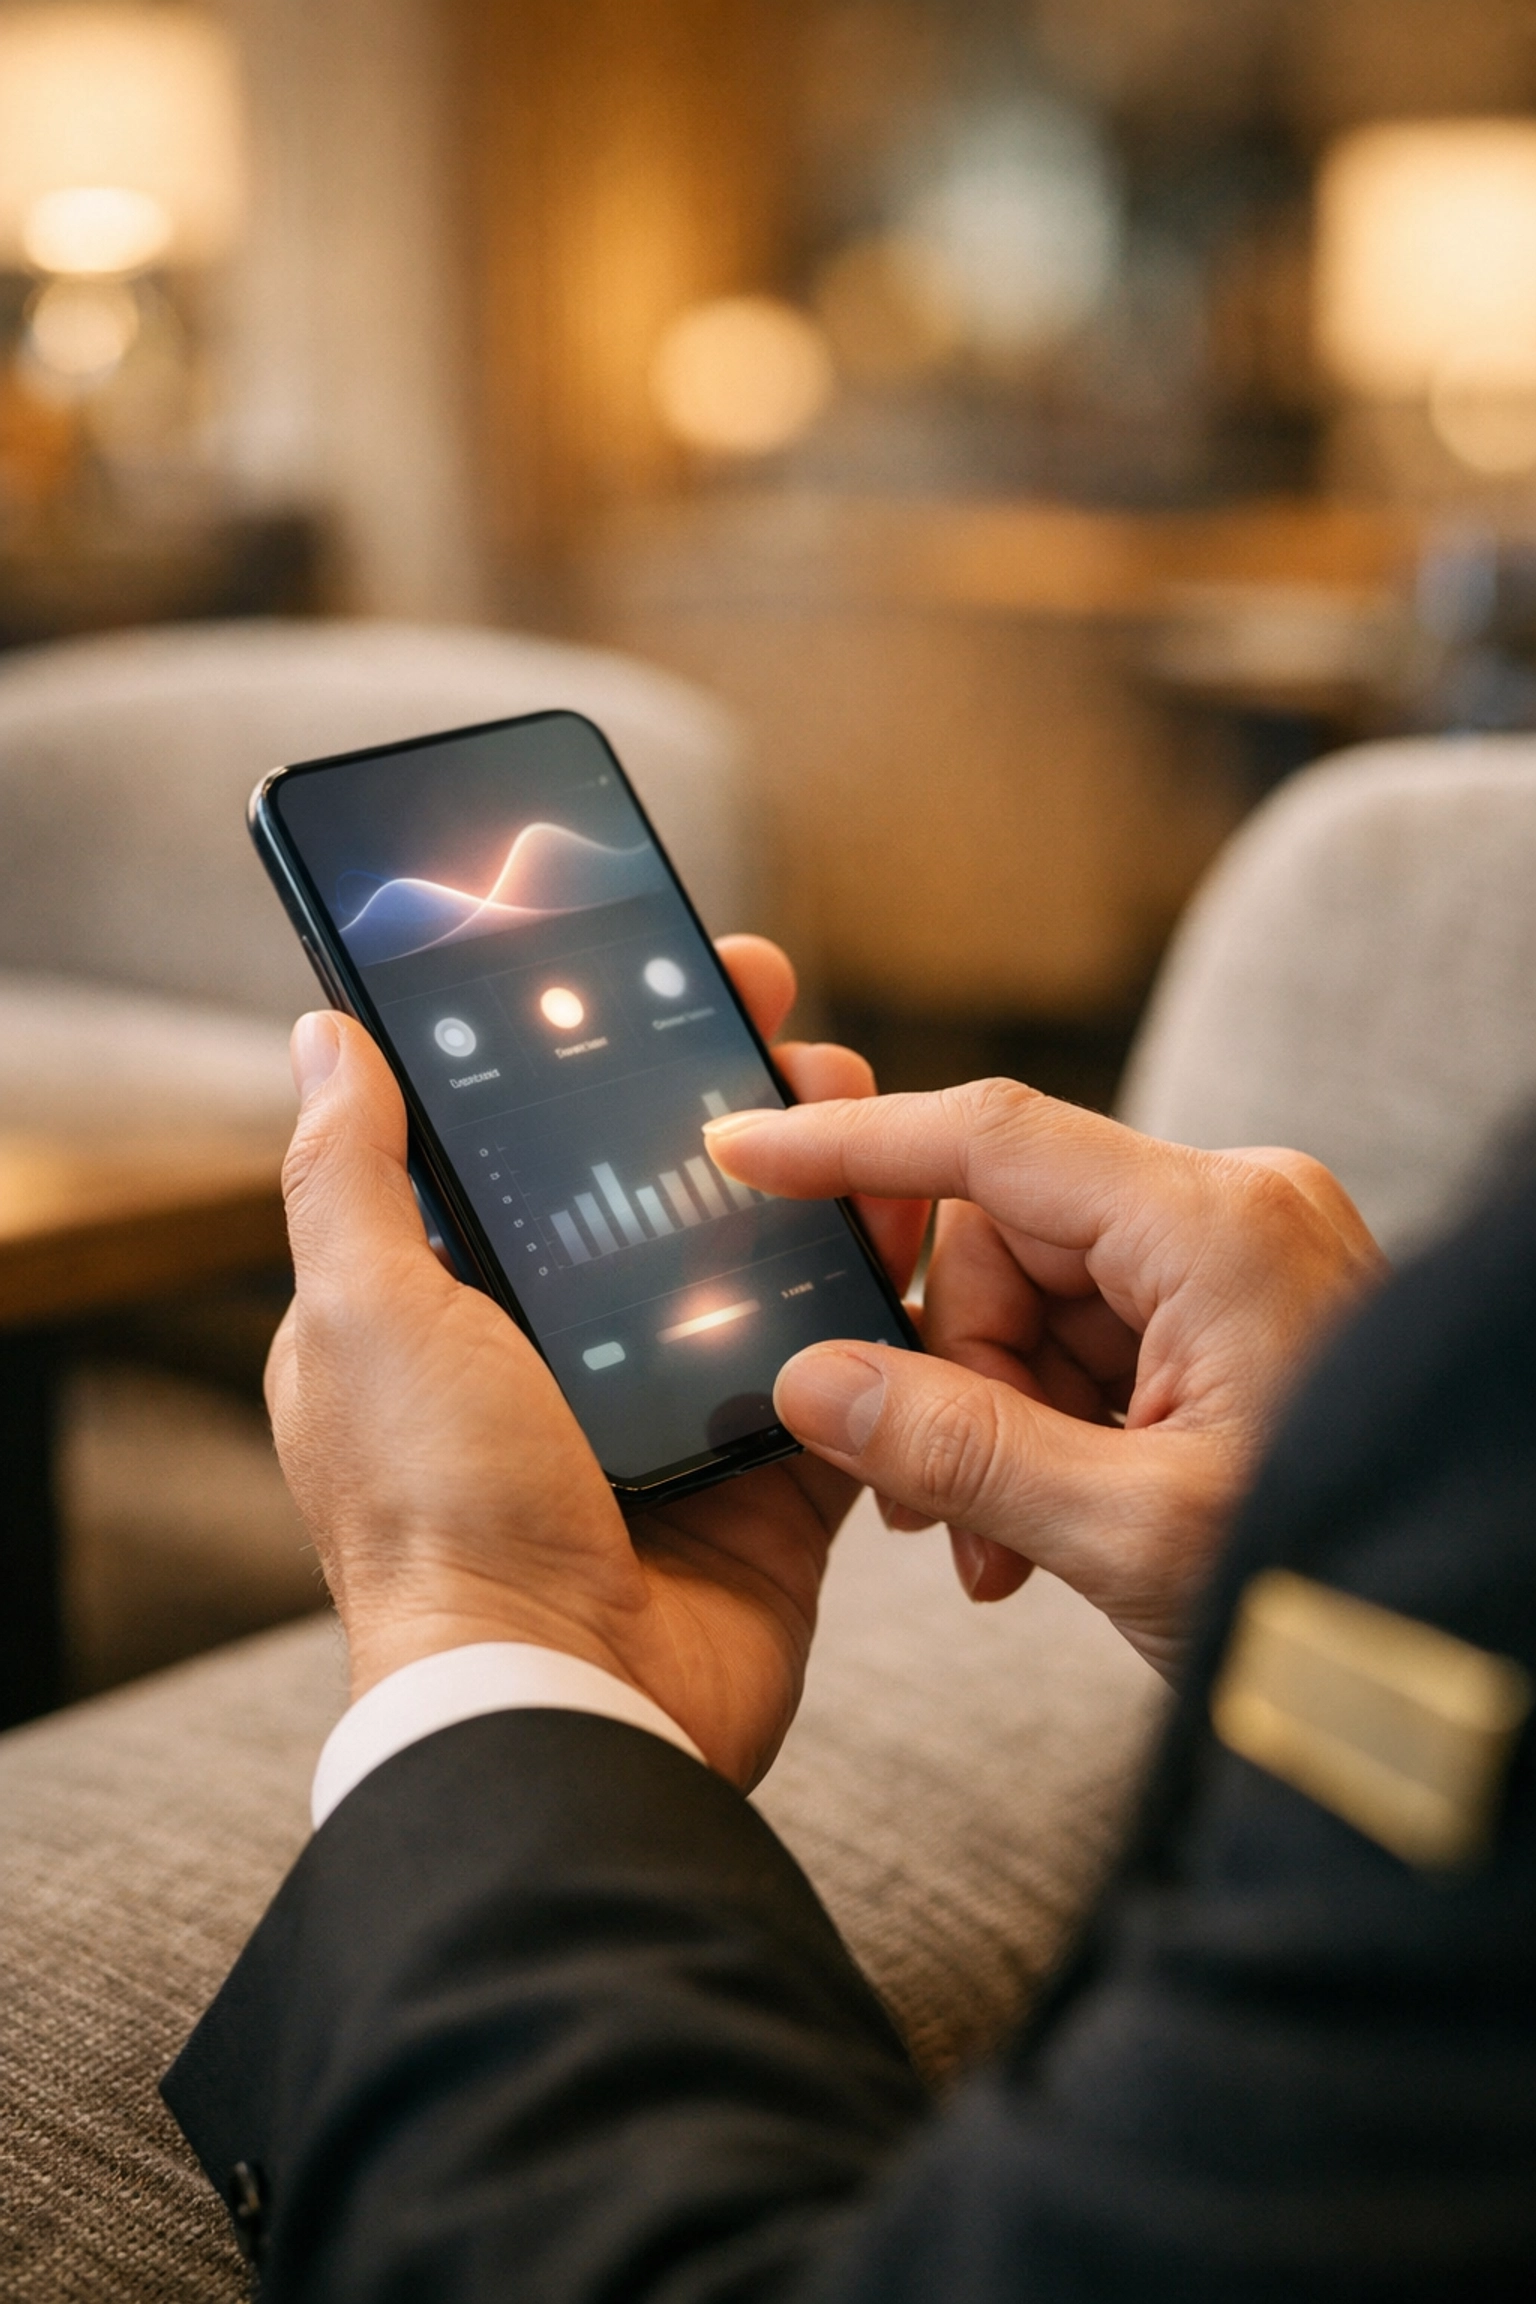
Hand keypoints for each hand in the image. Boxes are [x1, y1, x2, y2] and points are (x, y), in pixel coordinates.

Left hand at [264, 937, 925, 1788]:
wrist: (572, 1701)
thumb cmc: (442, 1517)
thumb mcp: (366, 1318)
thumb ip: (351, 1176)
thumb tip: (322, 1036)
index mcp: (456, 1308)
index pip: (528, 1141)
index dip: (587, 1048)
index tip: (649, 966)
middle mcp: (564, 1352)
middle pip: (662, 1185)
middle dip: (728, 1095)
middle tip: (783, 1022)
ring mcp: (673, 1408)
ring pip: (762, 1258)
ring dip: (817, 1176)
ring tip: (865, 1106)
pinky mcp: (771, 1469)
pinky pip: (842, 1359)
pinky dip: (878, 1297)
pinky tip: (908, 1222)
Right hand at [704, 1083, 1385, 1678]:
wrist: (1474, 1649)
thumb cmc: (1337, 1584)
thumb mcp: (1128, 1532)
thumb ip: (958, 1449)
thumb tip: (812, 1387)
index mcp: (1216, 1227)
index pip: (994, 1142)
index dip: (855, 1148)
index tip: (743, 1148)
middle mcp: (1227, 1216)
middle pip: (999, 1243)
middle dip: (948, 1371)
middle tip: (933, 1510)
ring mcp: (1232, 1265)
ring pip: (1029, 1303)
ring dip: (990, 1421)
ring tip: (1001, 1550)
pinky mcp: (1229, 1319)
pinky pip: (1085, 1342)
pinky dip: (1044, 1428)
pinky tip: (1041, 1533)